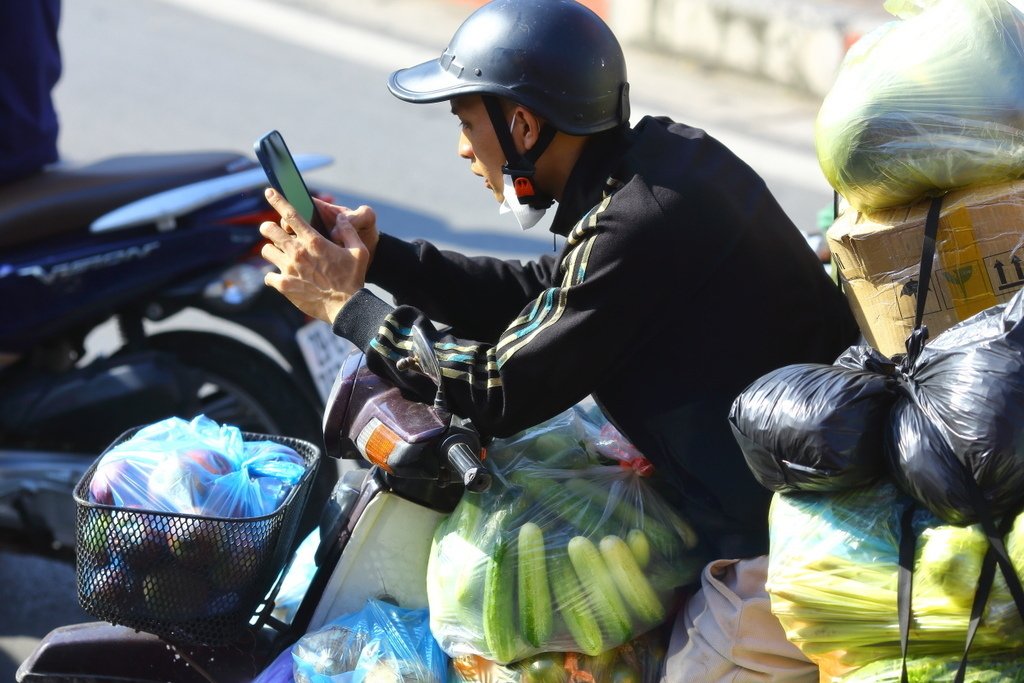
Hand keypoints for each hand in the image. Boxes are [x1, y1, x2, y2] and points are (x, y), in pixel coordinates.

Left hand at [259, 188, 369, 322]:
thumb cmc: (354, 279)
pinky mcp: (284, 286)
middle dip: (269, 227)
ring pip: (266, 251)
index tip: (269, 191)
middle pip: (269, 229)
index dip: (277, 200)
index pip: (290, 214)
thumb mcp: (359, 251)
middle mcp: (297, 252)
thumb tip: (340, 219)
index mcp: (314, 241)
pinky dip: (273, 276)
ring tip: (279, 255)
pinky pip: (267, 275)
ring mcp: (288, 269)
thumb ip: (349, 231)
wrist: (346, 307)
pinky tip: (282, 277)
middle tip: (273, 231)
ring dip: (272, 250)